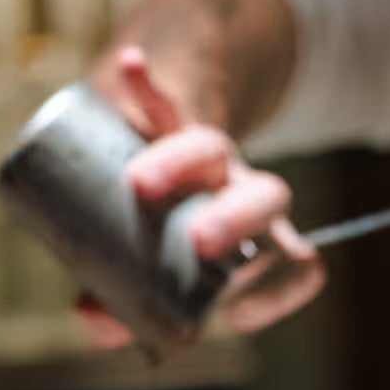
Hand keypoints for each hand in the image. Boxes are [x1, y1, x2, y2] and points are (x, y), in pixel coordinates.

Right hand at [79, 47, 325, 346]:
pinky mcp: (174, 124)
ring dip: (181, 162)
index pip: (296, 263)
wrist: (168, 178)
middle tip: (198, 242)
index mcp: (258, 243)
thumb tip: (93, 324)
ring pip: (212, 147)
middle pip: (261, 198)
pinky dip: (148, 86)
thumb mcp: (155, 278)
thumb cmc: (168, 249)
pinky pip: (165, 101)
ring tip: (138, 182)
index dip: (279, 290)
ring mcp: (214, 159)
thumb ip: (126, 301)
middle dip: (235, 221)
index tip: (237, 315)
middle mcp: (245, 196)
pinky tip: (133, 66)